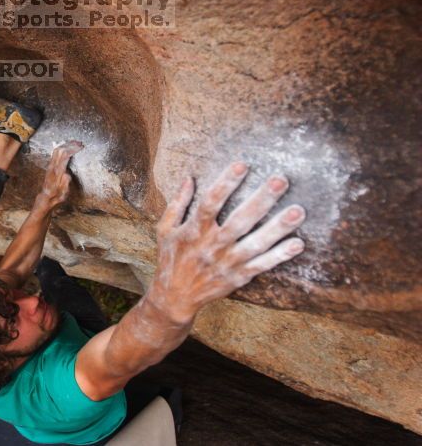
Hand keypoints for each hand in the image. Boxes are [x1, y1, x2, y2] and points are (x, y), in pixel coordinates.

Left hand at [37, 141, 82, 209]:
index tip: (81, 146)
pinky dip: (62, 147)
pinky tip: (66, 146)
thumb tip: (67, 174)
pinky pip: (54, 153)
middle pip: (60, 150)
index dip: (73, 149)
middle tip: (79, 143)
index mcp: (57, 172)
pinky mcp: (50, 166)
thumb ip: (65, 183)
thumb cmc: (57, 196)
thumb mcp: (63, 193)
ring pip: (56, 150)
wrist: (46, 197)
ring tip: (75, 143)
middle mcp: (53, 167)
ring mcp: (50, 165)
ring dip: (66, 145)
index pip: (65, 156)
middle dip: (70, 144)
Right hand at [150, 162, 305, 322]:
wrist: (175, 297)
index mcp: (194, 230)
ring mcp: (228, 262)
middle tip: (280, 180)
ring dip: (278, 228)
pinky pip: (262, 266)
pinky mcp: (238, 277)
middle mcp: (213, 245)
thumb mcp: (165, 229)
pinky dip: (280, 256)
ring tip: (298, 211)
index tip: (242, 164)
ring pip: (256, 244)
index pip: (210, 203)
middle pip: (240, 221)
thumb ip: (177, 204)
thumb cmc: (170, 258)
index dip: (225, 184)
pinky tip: (298, 243)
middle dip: (261, 200)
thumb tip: (189, 178)